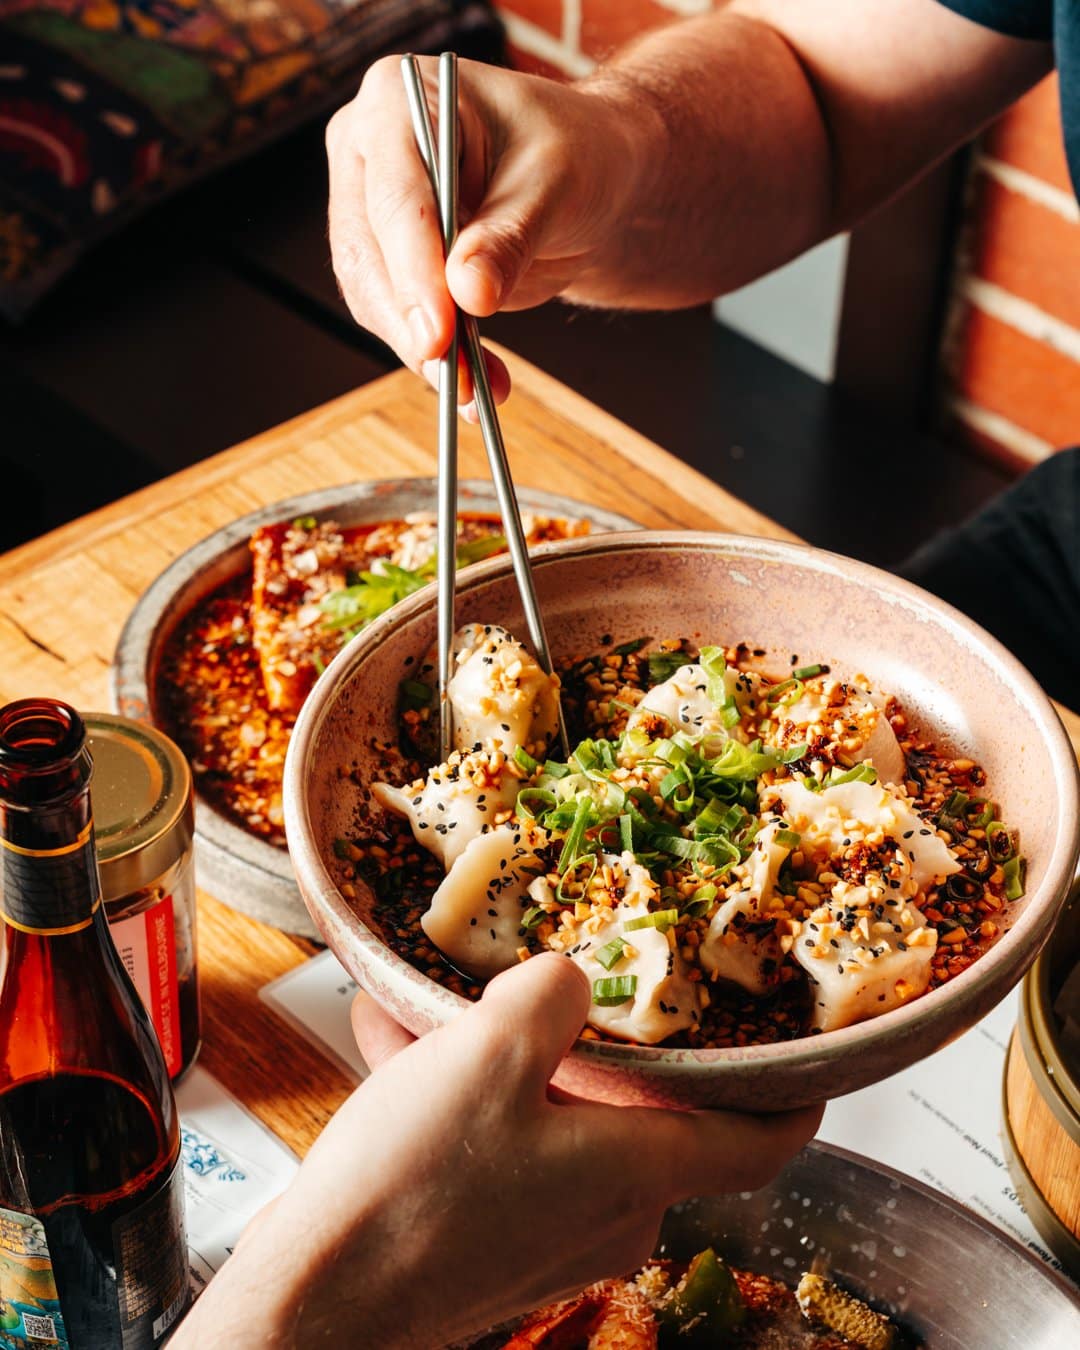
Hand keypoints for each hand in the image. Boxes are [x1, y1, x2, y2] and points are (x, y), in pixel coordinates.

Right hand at [176, 954, 820, 1348]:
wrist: (312, 1300)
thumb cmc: (413, 1187)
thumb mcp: (490, 1051)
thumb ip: (551, 996)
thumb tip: (569, 982)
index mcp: (636, 1171)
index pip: (758, 1142)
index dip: (793, 1096)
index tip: (807, 1059)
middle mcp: (607, 1213)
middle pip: (636, 1109)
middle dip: (588, 1038)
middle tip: (553, 981)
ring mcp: (545, 1233)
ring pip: (547, 1116)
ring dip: (498, 1055)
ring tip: (432, 1002)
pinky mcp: (487, 1239)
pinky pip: (493, 1144)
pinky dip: (457, 1094)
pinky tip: (391, 1038)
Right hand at [325, 56, 657, 412]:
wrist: (590, 178)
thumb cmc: (575, 153)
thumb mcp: (555, 184)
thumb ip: (510, 236)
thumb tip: (469, 293)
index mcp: (399, 101)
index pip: (395, 197)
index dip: (413, 270)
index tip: (438, 330)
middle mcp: (369, 154)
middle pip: (367, 253)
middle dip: (412, 323)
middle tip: (453, 377)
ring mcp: (373, 212)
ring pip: (374, 297)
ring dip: (424, 353)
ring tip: (474, 392)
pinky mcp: (394, 264)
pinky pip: (401, 321)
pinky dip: (436, 360)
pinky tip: (475, 389)